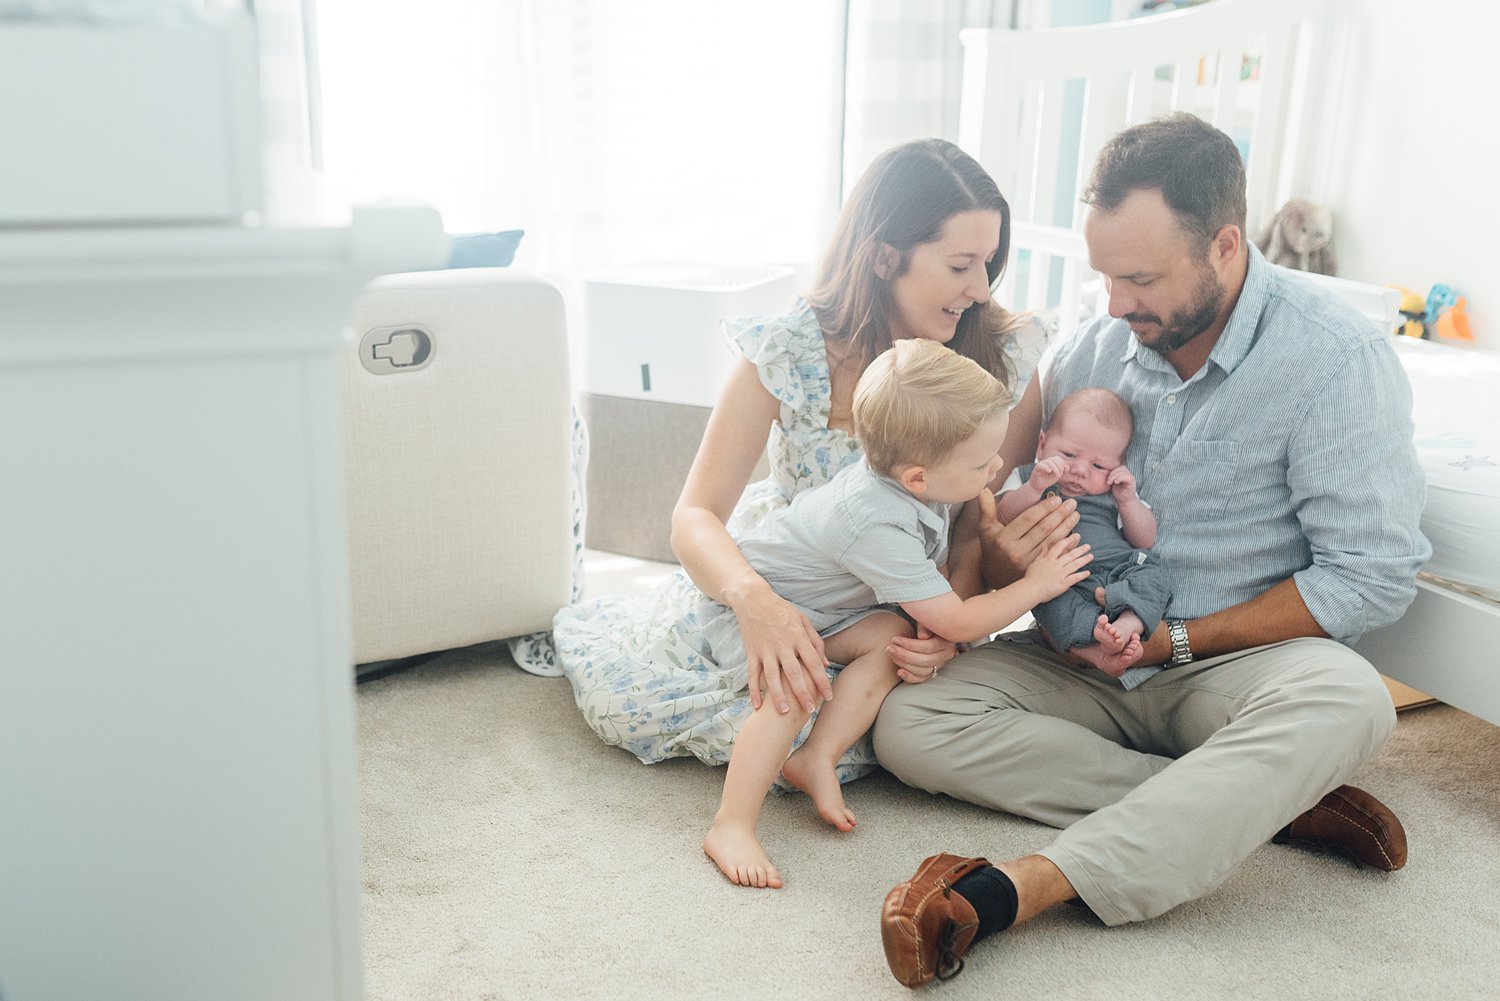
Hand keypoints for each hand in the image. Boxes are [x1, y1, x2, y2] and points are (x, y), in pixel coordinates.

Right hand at [734, 586, 831, 713]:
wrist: (753, 599)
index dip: (822, 681)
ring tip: (785, 713)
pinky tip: (757, 706)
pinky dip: (753, 691)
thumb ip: (815, 642)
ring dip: (779, 696)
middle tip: (810, 710)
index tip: (829, 696)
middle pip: (795, 673)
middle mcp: (782, 644)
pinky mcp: (751, 652)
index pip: (813, 663)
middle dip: (803, 693)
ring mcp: (765, 649)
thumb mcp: (803, 621)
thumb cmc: (782, 610)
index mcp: (798, 637)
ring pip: (773, 677)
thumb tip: (826, 664)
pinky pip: (752, 674)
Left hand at [887, 625, 958, 684]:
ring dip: (904, 664)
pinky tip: (899, 672)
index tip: (895, 639)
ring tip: (891, 655)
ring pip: (923, 671)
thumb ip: (925, 626)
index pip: (928, 647)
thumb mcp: (926, 619)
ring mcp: (940, 665)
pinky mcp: (933, 671)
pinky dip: (910, 677)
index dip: (909, 644)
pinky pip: (922, 679)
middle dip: (904, 655)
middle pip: (925, 661)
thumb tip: (922, 636)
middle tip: (889, 648)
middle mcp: (946, 655)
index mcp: (946, 641)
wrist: (931, 628)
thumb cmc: (927, 621)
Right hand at [977, 488, 1081, 589]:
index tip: (1056, 499)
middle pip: (1043, 530)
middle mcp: (1017, 552)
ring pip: (1052, 541)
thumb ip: (986, 508)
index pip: (1028, 520)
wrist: (995, 576)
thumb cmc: (992, 547)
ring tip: (1075, 514)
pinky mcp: (1038, 569)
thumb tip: (983, 489)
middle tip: (1071, 503)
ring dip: (1067, 527)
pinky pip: (1056, 554)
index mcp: (1005, 539)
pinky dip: (1067, 544)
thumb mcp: (985, 528)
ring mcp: (1029, 563)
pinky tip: (1076, 534)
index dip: (1043, 508)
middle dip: (1060, 515)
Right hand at [1023, 535, 1092, 599]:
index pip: (1059, 547)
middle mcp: (1056, 565)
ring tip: (1091, 556)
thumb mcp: (1034, 563)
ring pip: (1074, 565)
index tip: (1074, 537)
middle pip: (1070, 555)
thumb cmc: (1031, 577)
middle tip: (1088, 546)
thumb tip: (1045, 546)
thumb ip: (1041, 554)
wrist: (1031, 589)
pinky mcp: (1063, 584)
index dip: (1067, 541)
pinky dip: (1081, 575)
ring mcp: (1060, 574)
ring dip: (1083, 560)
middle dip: (1080, 550)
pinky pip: (1074, 578)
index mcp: (1048, 559)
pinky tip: (1088, 572)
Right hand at [1030, 456, 1065, 490]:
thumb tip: (1067, 467)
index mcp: (1051, 462)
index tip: (1062, 472)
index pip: (1058, 458)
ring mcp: (1041, 464)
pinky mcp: (1036, 468)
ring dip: (1055, 469)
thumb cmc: (1047, 480)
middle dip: (1060, 467)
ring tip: (1057, 476)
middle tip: (1060, 475)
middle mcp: (1046, 461)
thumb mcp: (1057, 475)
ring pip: (1049, 462)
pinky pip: (1041, 465)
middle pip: (1054, 459)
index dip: (1062, 464)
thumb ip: (1063, 471)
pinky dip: (1046, 467)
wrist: (1039, 486)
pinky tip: (1049, 471)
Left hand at [1107, 464, 1137, 501]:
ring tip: (1110, 482)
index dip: (1113, 471)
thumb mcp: (1114, 483)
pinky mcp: (1132, 483)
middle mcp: (1129, 475)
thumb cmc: (1119, 493)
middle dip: (1113, 473)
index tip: (1108, 478)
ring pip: (1124, 472)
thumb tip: (1103, 471)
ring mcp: (1131, 479)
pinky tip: (1115, 482)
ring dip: (1115, 476)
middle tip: (1108, 480)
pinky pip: (1127, 477)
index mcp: (1125, 474)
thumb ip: (1112, 477)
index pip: (1120, 467)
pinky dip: (1120, 478)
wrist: (1125, 501)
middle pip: (1122, 468)